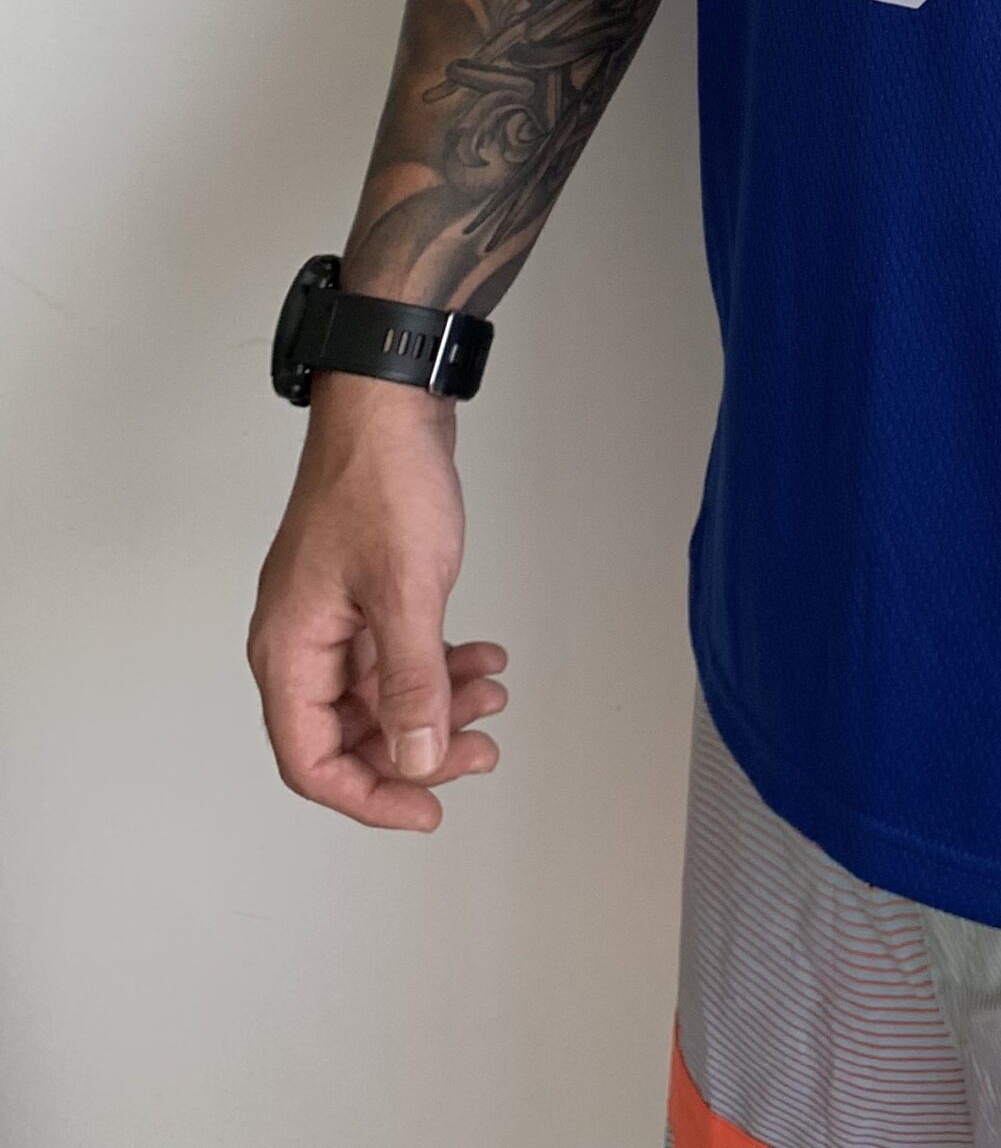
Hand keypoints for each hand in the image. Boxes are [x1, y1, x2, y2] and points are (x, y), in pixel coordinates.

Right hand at [248, 372, 508, 828]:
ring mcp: (334, 615)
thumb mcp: (406, 593)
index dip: (371, 796)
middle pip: (352, 734)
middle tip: (481, 752)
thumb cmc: (381, 481)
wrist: (392, 407)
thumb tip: (417, 758)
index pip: (313, 761)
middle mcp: (303, 641)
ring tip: (495, 696)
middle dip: (420, 749)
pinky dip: (440, 662)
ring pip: (383, 693)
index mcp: (290, 651)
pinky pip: (398, 651)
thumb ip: (413, 684)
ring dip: (439, 703)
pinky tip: (483, 657)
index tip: (428, 808)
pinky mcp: (365, 591)